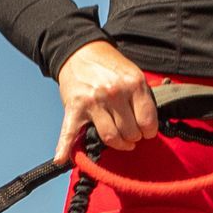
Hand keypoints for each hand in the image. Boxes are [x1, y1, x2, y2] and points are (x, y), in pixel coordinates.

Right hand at [54, 42, 158, 159]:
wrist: (81, 52)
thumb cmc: (111, 67)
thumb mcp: (134, 74)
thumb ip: (144, 97)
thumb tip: (151, 124)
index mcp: (133, 84)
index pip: (147, 122)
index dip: (149, 131)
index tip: (146, 131)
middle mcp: (114, 93)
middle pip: (130, 132)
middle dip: (133, 137)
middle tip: (131, 134)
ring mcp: (93, 102)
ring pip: (110, 137)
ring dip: (118, 144)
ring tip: (120, 141)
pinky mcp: (75, 108)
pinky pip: (70, 132)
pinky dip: (64, 148)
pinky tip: (60, 159)